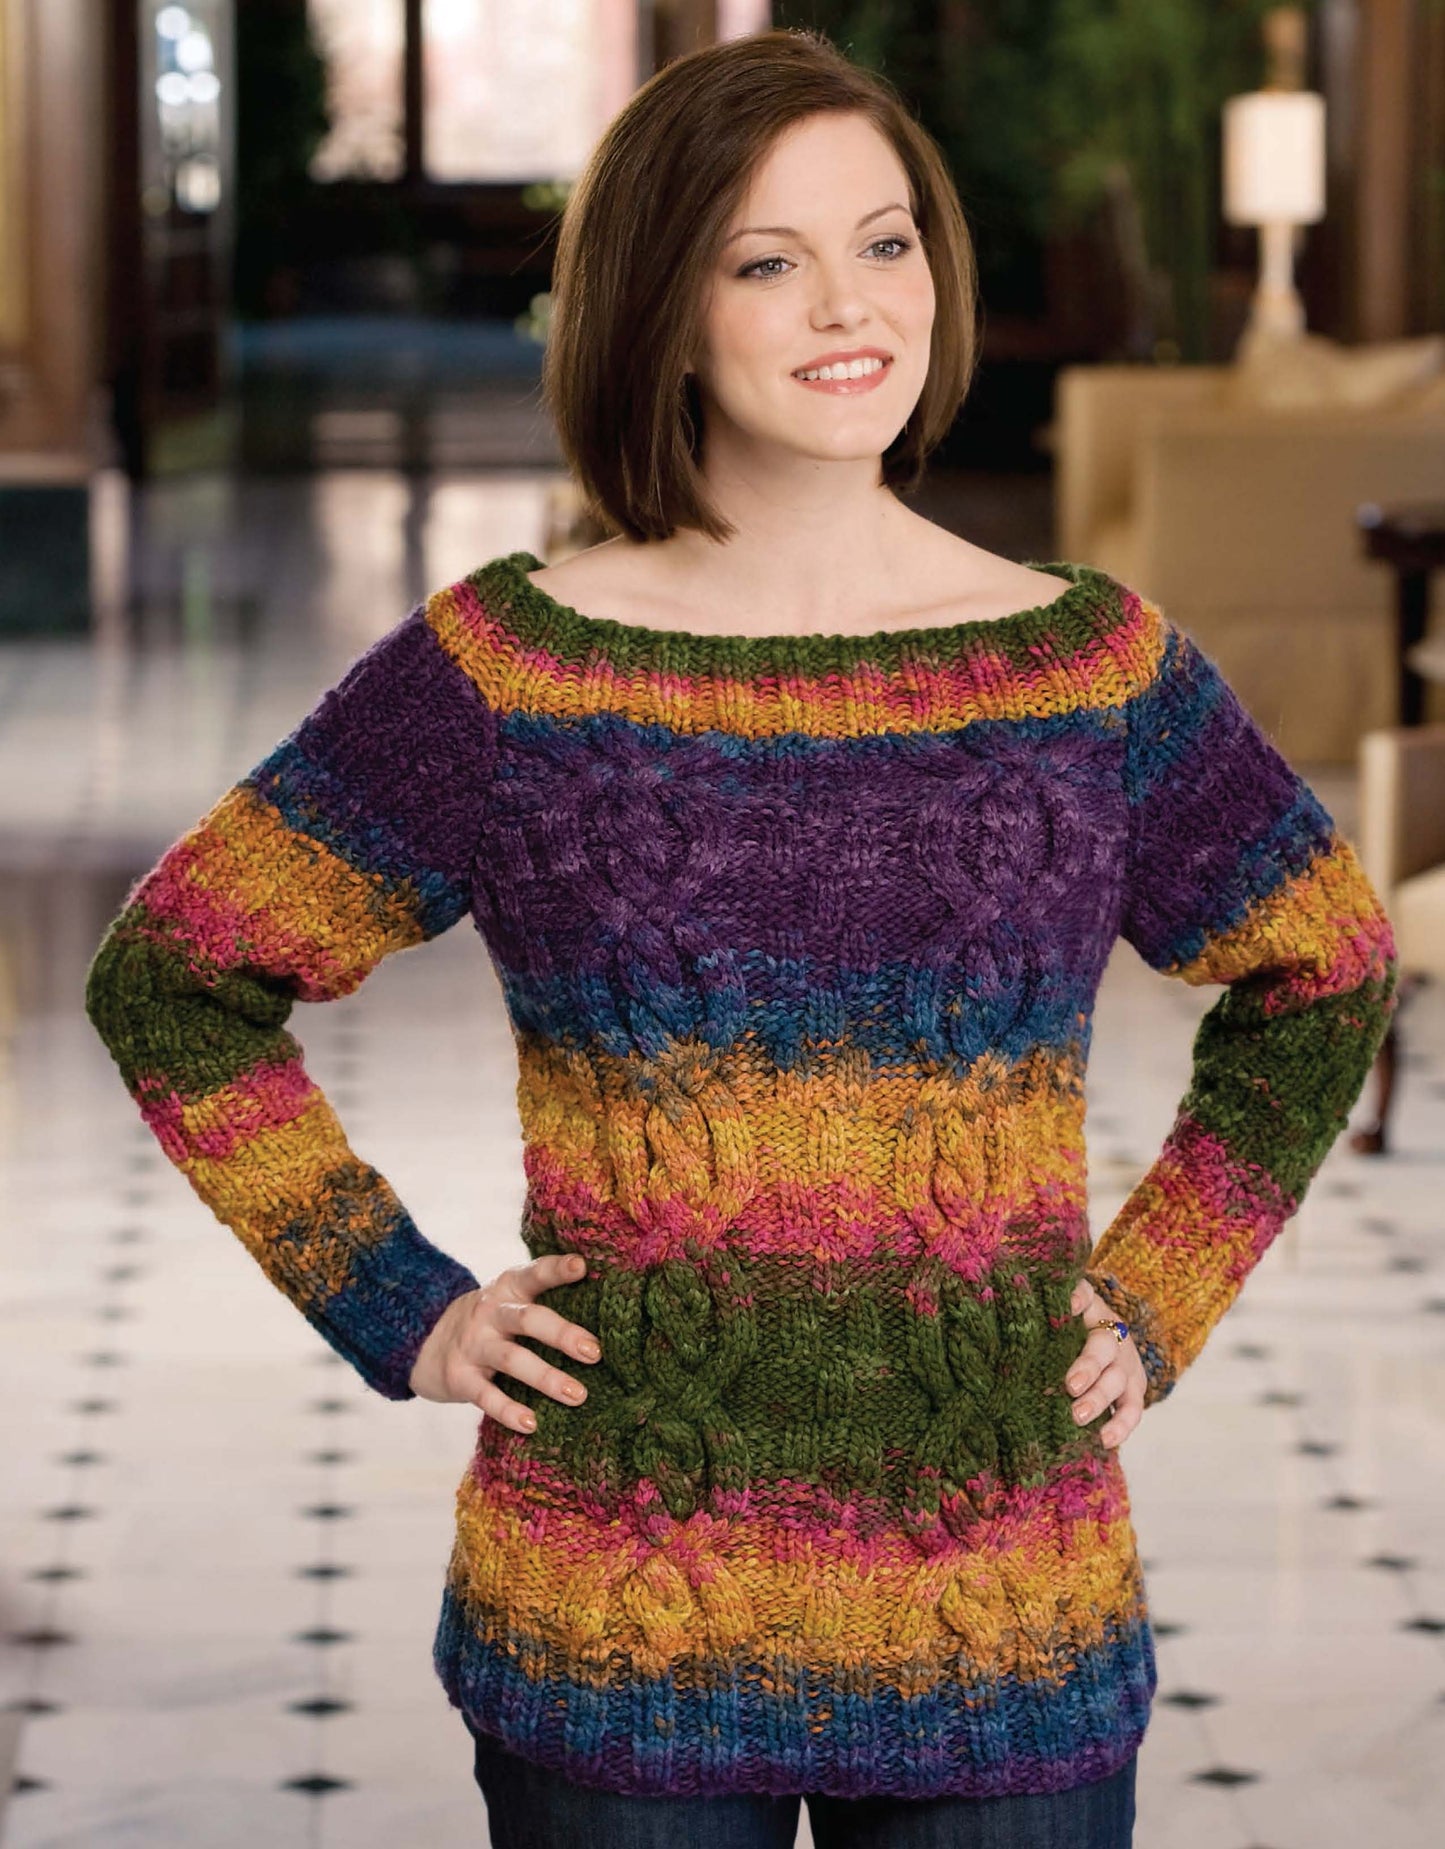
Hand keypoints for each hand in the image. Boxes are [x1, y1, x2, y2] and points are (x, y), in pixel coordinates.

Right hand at [407, 1253, 601, 1432]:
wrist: (426, 1340)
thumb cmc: (492, 1321)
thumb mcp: (511, 1300)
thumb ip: (545, 1302)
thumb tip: (609, 1314)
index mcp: (508, 1288)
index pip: (534, 1273)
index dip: (557, 1269)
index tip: (582, 1266)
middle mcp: (490, 1313)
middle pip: (527, 1318)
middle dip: (562, 1334)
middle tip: (594, 1351)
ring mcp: (473, 1345)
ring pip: (511, 1359)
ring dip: (546, 1377)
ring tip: (578, 1395)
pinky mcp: (460, 1377)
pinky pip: (486, 1395)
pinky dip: (509, 1410)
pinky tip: (532, 1423)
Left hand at [1065, 1276, 1145, 1450]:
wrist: (1100, 1338)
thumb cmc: (1071, 1324)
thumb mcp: (1066, 1303)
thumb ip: (1065, 1296)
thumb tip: (1066, 1300)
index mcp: (1095, 1311)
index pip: (1088, 1302)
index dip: (1079, 1304)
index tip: (1068, 1310)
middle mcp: (1116, 1338)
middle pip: (1105, 1350)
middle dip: (1089, 1368)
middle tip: (1070, 1386)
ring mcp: (1127, 1367)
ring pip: (1120, 1384)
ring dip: (1100, 1401)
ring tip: (1079, 1418)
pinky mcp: (1133, 1393)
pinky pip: (1132, 1412)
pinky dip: (1120, 1427)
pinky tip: (1104, 1441)